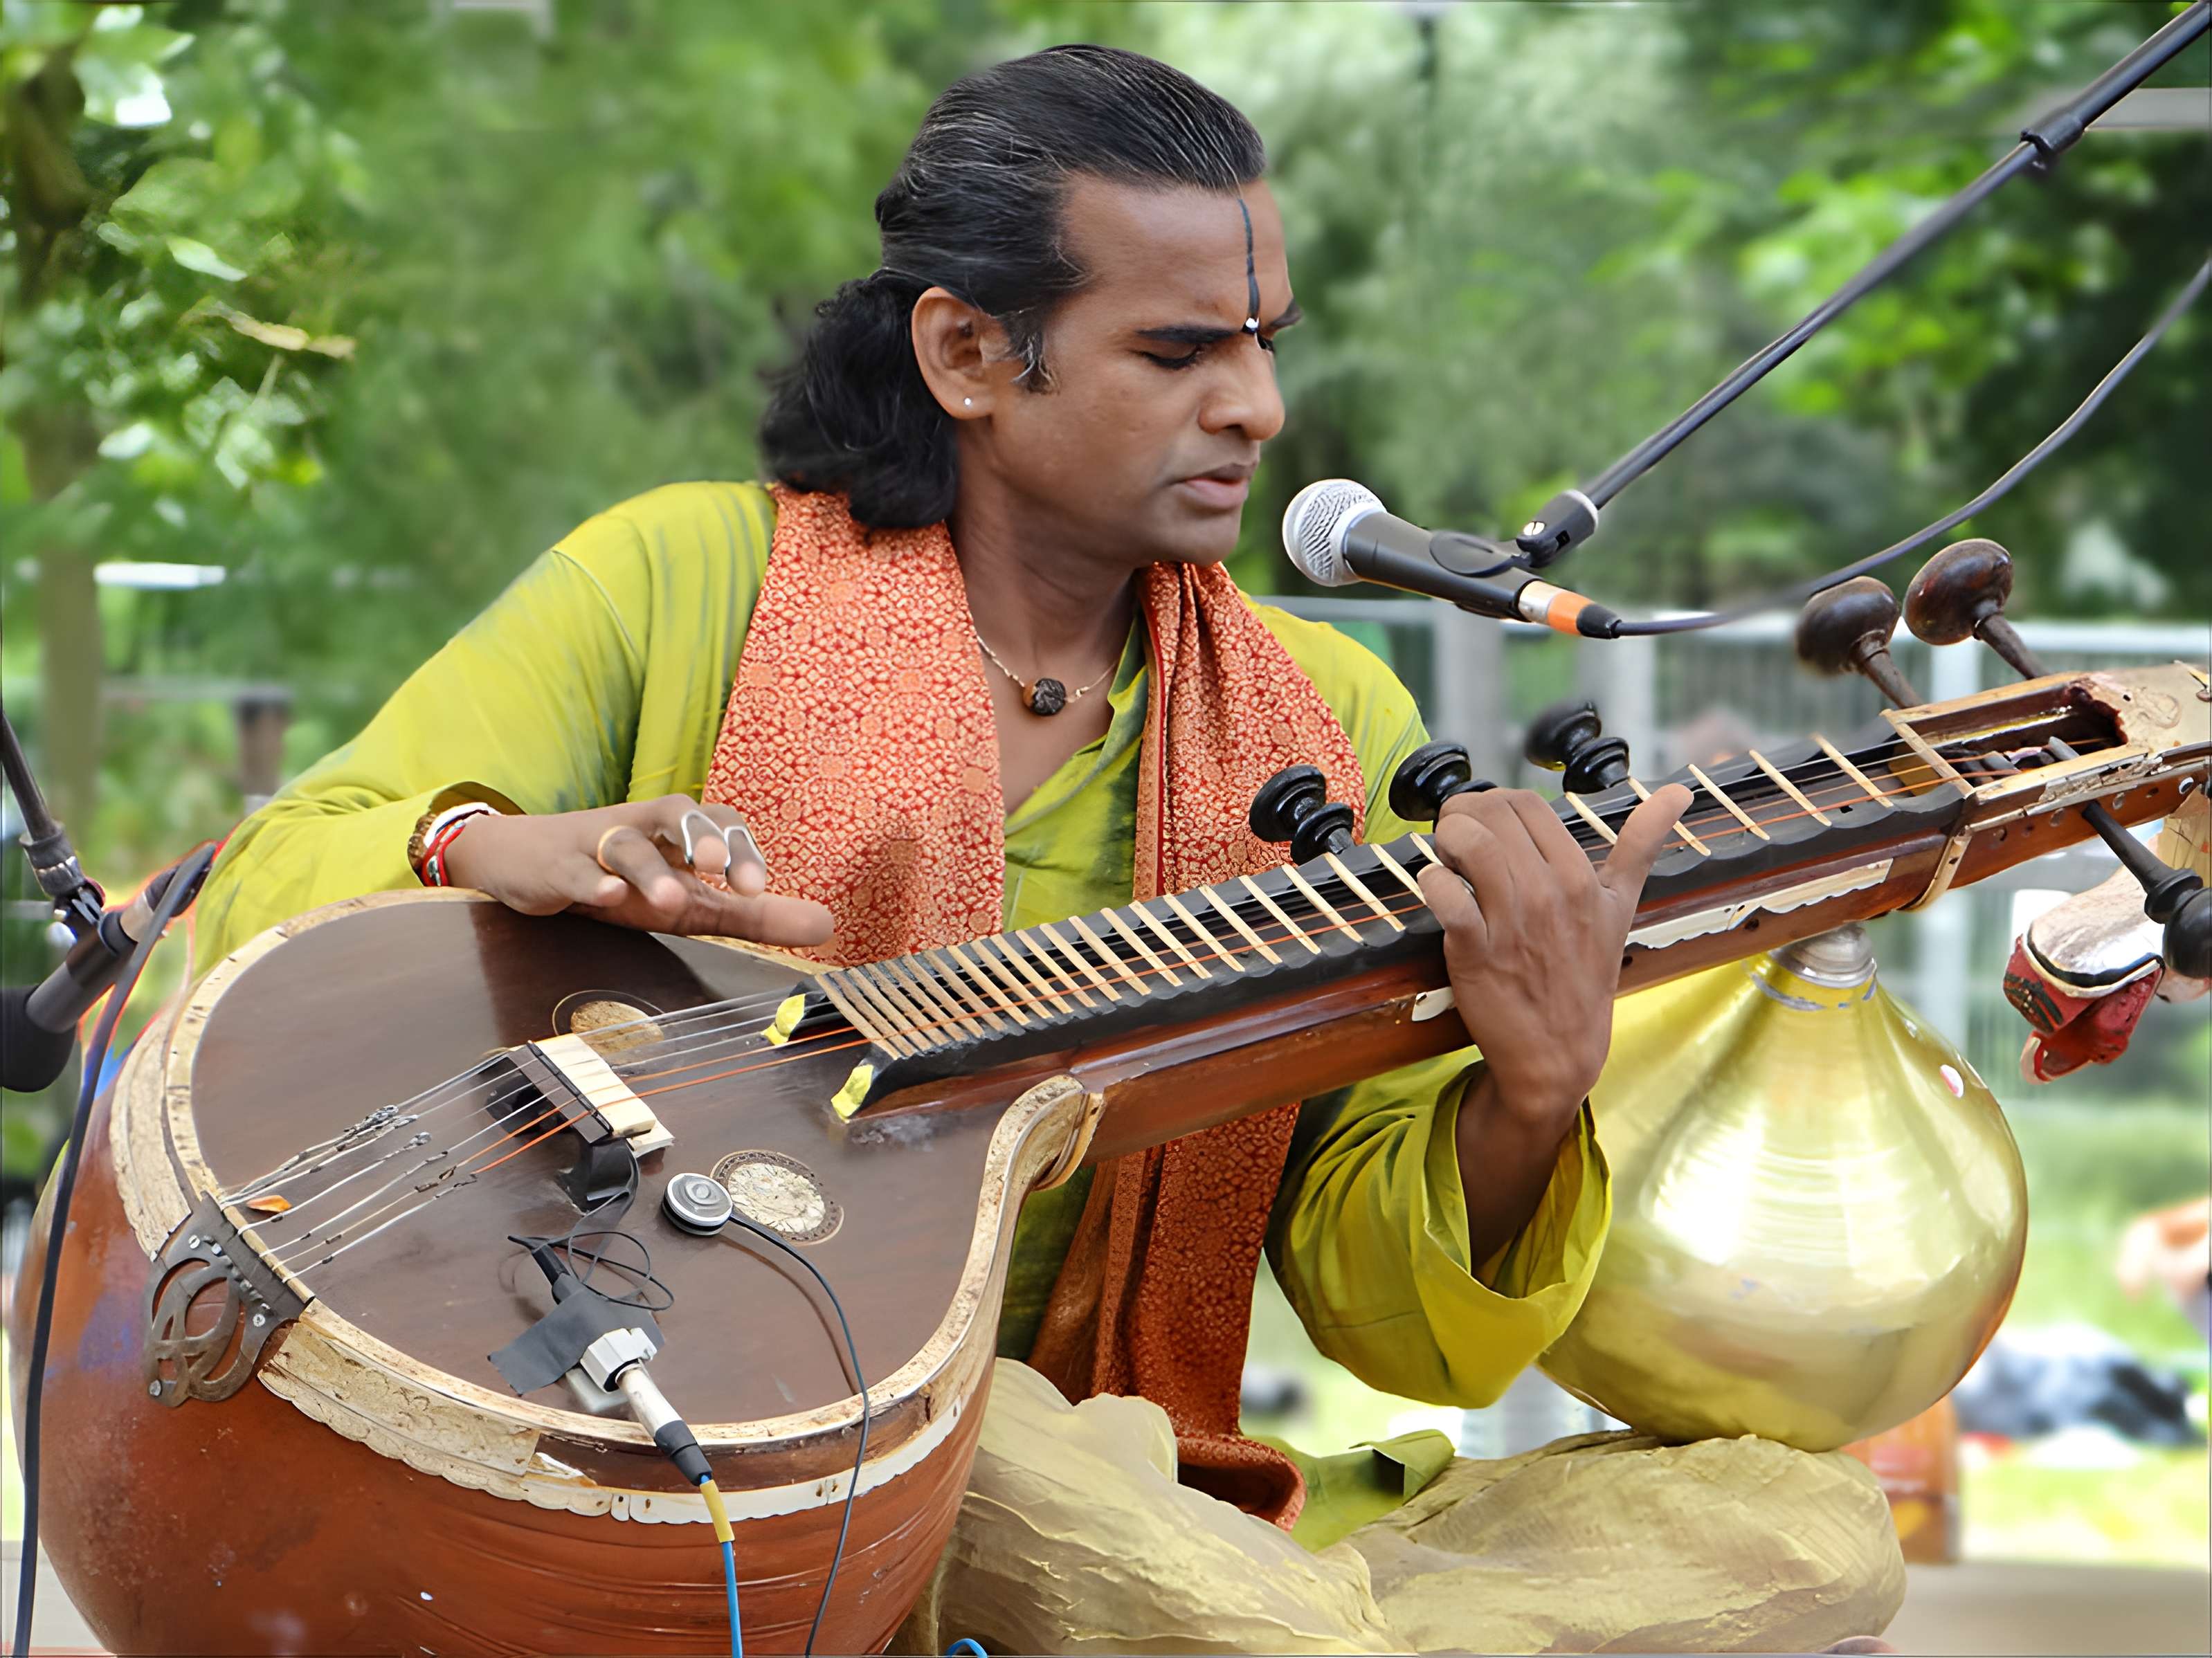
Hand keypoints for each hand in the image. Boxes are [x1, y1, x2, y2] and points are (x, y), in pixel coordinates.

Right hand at [440, 795, 833, 947]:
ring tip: (672, 900)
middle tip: (721, 868)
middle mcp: (641, 828)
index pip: (718, 823)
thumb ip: (754, 914)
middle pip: (674, 812)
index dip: (741, 848)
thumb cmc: (622, 881)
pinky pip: (574, 871)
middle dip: (700, 836)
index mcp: (677, 834)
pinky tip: (608, 896)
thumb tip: (827, 924)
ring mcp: (594, 845)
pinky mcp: (556, 868)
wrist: (526, 865)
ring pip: (624, 843)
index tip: (758, 888)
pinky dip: (591, 881)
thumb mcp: (692, 902)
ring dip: (650, 869)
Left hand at [1417, 783, 1690, 1261]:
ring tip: (1446, 860)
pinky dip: (1430, 882)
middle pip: (1493, 815)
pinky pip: (1444, 895)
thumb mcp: (1621, 907)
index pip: (1526, 803)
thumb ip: (1642, 845)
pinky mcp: (1475, 951)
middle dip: (1463, 816)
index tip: (1484, 829)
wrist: (1559, 1053)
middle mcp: (1551, 893)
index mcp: (1582, 876)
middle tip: (1456, 843)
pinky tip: (1437, 891)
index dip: (1492, 805)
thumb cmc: (1584, 975)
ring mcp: (1513, 922)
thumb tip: (1679, 792)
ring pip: (1469, 843)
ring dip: (1446, 839)